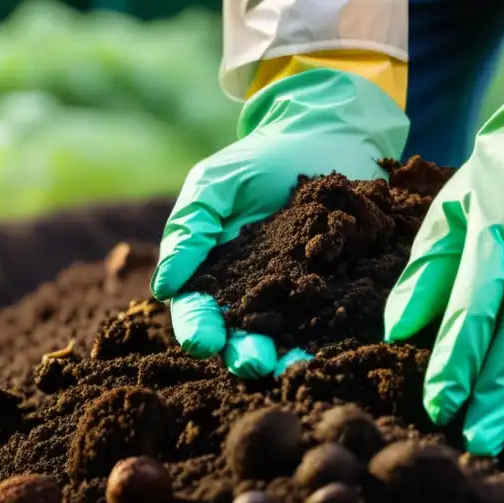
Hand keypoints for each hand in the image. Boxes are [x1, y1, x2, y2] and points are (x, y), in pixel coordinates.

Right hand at [152, 69, 407, 377]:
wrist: (324, 136)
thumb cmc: (258, 160)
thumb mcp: (215, 185)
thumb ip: (190, 230)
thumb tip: (164, 286)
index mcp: (214, 275)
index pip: (197, 310)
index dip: (198, 327)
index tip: (203, 339)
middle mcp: (253, 295)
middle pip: (242, 334)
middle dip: (245, 353)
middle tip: (254, 362)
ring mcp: (297, 295)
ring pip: (288, 336)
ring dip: (289, 355)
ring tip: (295, 366)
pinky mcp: (339, 288)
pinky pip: (333, 317)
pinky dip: (333, 335)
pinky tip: (336, 347)